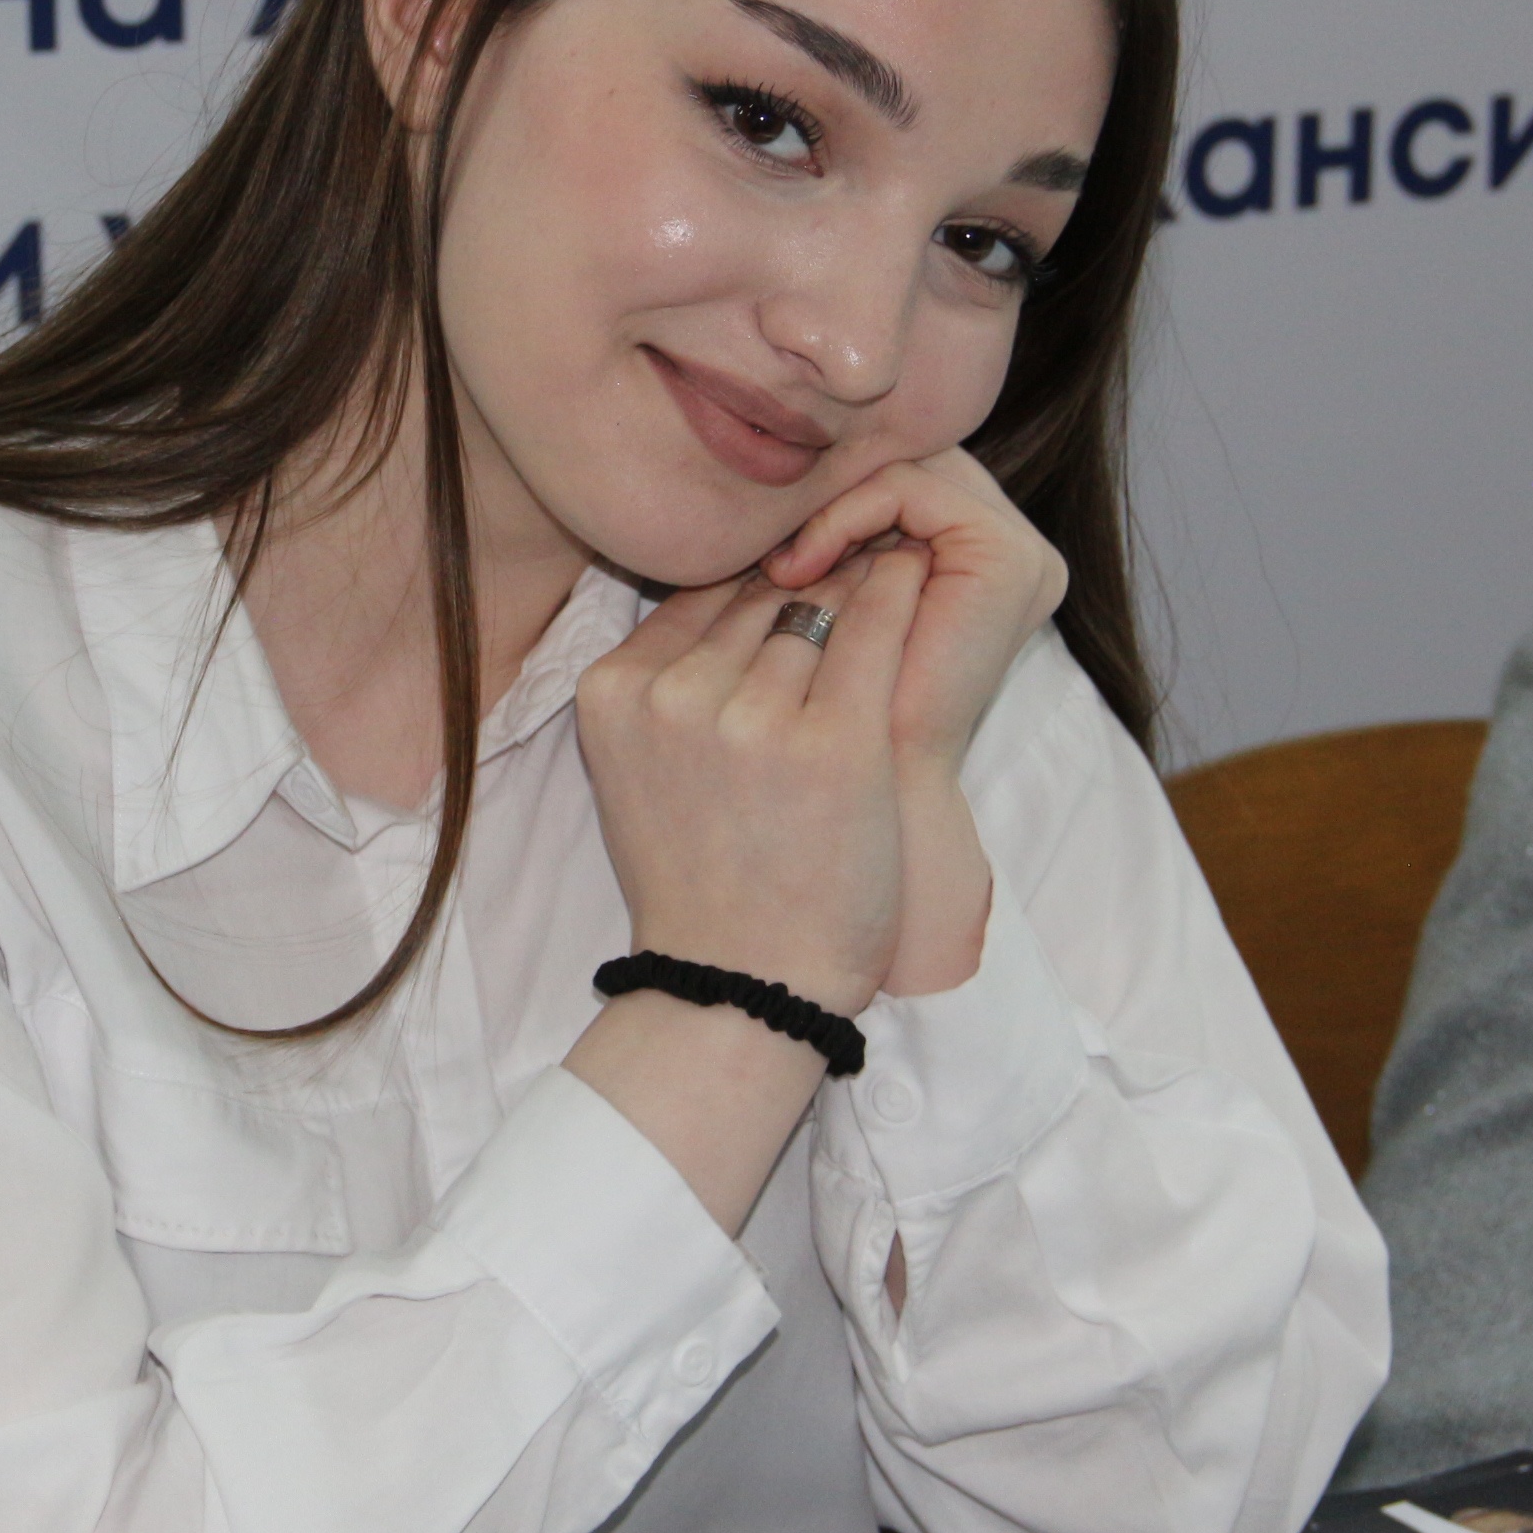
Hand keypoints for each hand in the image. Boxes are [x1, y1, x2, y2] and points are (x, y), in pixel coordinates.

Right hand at [575, 547, 929, 1015]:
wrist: (745, 980)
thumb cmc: (702, 879)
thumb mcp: (640, 768)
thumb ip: (664, 680)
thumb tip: (734, 584)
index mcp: (612, 693)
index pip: (694, 595)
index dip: (752, 582)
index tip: (793, 575)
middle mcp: (673, 695)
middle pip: (753, 596)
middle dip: (803, 578)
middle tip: (850, 552)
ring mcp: (752, 718)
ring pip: (812, 608)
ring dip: (853, 582)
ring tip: (892, 557)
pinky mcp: (835, 741)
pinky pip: (874, 631)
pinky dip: (900, 595)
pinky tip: (919, 572)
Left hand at [766, 447, 1065, 788]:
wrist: (877, 802)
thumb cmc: (839, 724)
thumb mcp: (826, 613)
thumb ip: (818, 548)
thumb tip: (753, 478)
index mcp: (977, 556)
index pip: (894, 481)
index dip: (823, 498)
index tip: (751, 544)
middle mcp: (1012, 547)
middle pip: (903, 467)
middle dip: (824, 497)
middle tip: (758, 543)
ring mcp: (1022, 551)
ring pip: (900, 471)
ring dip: (823, 510)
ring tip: (772, 568)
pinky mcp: (1009, 556)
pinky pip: (905, 489)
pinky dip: (839, 517)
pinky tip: (793, 568)